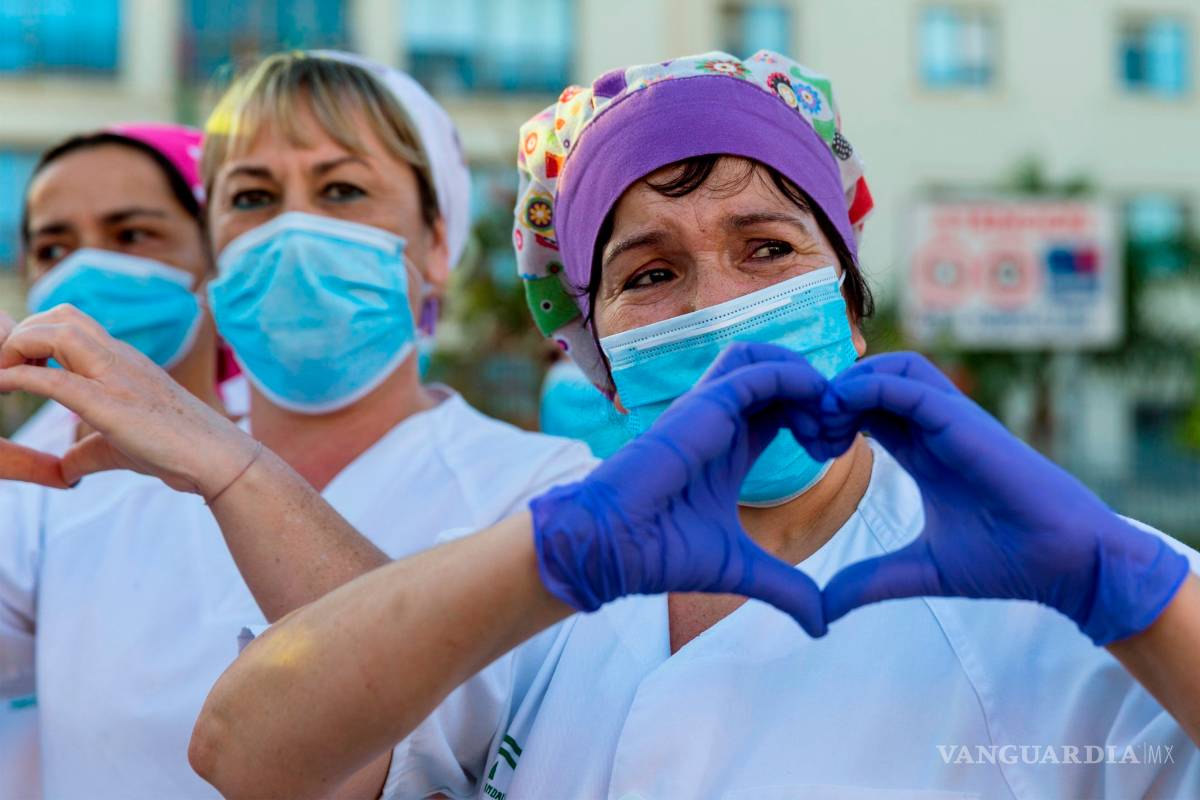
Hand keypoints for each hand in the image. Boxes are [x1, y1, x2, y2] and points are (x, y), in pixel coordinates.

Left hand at [0, 305, 257, 495]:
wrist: (216, 457)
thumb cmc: (176, 451)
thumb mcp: (119, 447)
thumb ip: (86, 452)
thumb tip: (64, 471)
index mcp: (121, 361)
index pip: (69, 324)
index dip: (33, 335)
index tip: (14, 365)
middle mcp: (118, 358)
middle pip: (57, 315)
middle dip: (19, 334)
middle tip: (3, 369)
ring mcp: (116, 375)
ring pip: (55, 332)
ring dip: (16, 347)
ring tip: (1, 377)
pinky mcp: (110, 404)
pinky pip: (53, 379)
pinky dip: (18, 379)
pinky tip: (2, 390)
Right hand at [530, 342, 831, 636]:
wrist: (616, 548)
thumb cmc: (665, 553)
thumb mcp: (744, 569)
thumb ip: (787, 589)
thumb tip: (823, 625)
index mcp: (730, 447)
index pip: (781, 407)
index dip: (815, 417)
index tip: (838, 450)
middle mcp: (719, 420)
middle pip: (775, 374)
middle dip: (817, 392)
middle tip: (838, 431)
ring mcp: (709, 408)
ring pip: (762, 356)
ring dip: (803, 375)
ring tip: (824, 416)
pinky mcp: (703, 405)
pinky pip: (755, 370)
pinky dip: (793, 377)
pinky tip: (815, 406)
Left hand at [820, 352, 1190, 645]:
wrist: (1066, 565)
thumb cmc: (1007, 562)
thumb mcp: (918, 570)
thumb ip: (868, 581)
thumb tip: (822, 609)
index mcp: (923, 449)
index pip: (866, 407)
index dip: (829, 416)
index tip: (807, 449)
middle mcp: (935, 426)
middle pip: (873, 377)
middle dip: (831, 395)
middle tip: (809, 437)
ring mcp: (951, 419)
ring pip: (891, 367)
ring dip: (847, 386)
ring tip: (826, 429)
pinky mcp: (963, 421)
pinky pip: (907, 385)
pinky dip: (865, 390)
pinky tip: (841, 426)